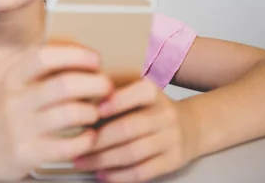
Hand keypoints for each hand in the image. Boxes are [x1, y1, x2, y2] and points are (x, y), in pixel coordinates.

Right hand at [0, 43, 112, 180]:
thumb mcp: (17, 83)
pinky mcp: (28, 154)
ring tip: (95, 112)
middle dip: (95, 83)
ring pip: (70, 113)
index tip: (95, 59)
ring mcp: (20, 128)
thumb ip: (46, 69)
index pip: (44, 56)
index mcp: (14, 76)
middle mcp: (15, 99)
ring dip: (92, 111)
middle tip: (107, 86)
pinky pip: (69, 146)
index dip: (75, 54)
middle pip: (64, 84)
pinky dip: (87, 140)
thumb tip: (87, 56)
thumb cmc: (8, 111)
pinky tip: (88, 136)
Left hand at [73, 78, 198, 182]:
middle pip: (129, 128)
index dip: (113, 103)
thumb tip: (76, 100)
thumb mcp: (133, 89)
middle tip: (75, 147)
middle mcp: (165, 114)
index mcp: (152, 91)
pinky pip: (143, 171)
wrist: (189, 125)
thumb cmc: (148, 107)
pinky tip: (102, 174)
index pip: (135, 95)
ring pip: (134, 153)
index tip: (90, 111)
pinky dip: (120, 175)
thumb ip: (109, 93)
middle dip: (98, 140)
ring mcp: (172, 138)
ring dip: (103, 160)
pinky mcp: (173, 160)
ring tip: (82, 162)